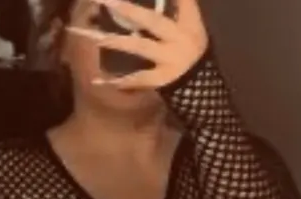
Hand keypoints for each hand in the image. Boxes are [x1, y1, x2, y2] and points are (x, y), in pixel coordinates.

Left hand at [66, 0, 207, 88]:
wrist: (203, 88)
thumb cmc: (193, 51)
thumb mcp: (191, 27)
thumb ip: (177, 10)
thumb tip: (144, 5)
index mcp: (189, 22)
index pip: (182, 0)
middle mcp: (179, 38)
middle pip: (151, 20)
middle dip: (127, 10)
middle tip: (105, 1)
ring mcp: (170, 59)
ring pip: (140, 46)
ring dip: (117, 41)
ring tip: (97, 38)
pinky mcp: (162, 80)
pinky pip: (136, 79)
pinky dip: (117, 81)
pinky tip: (97, 81)